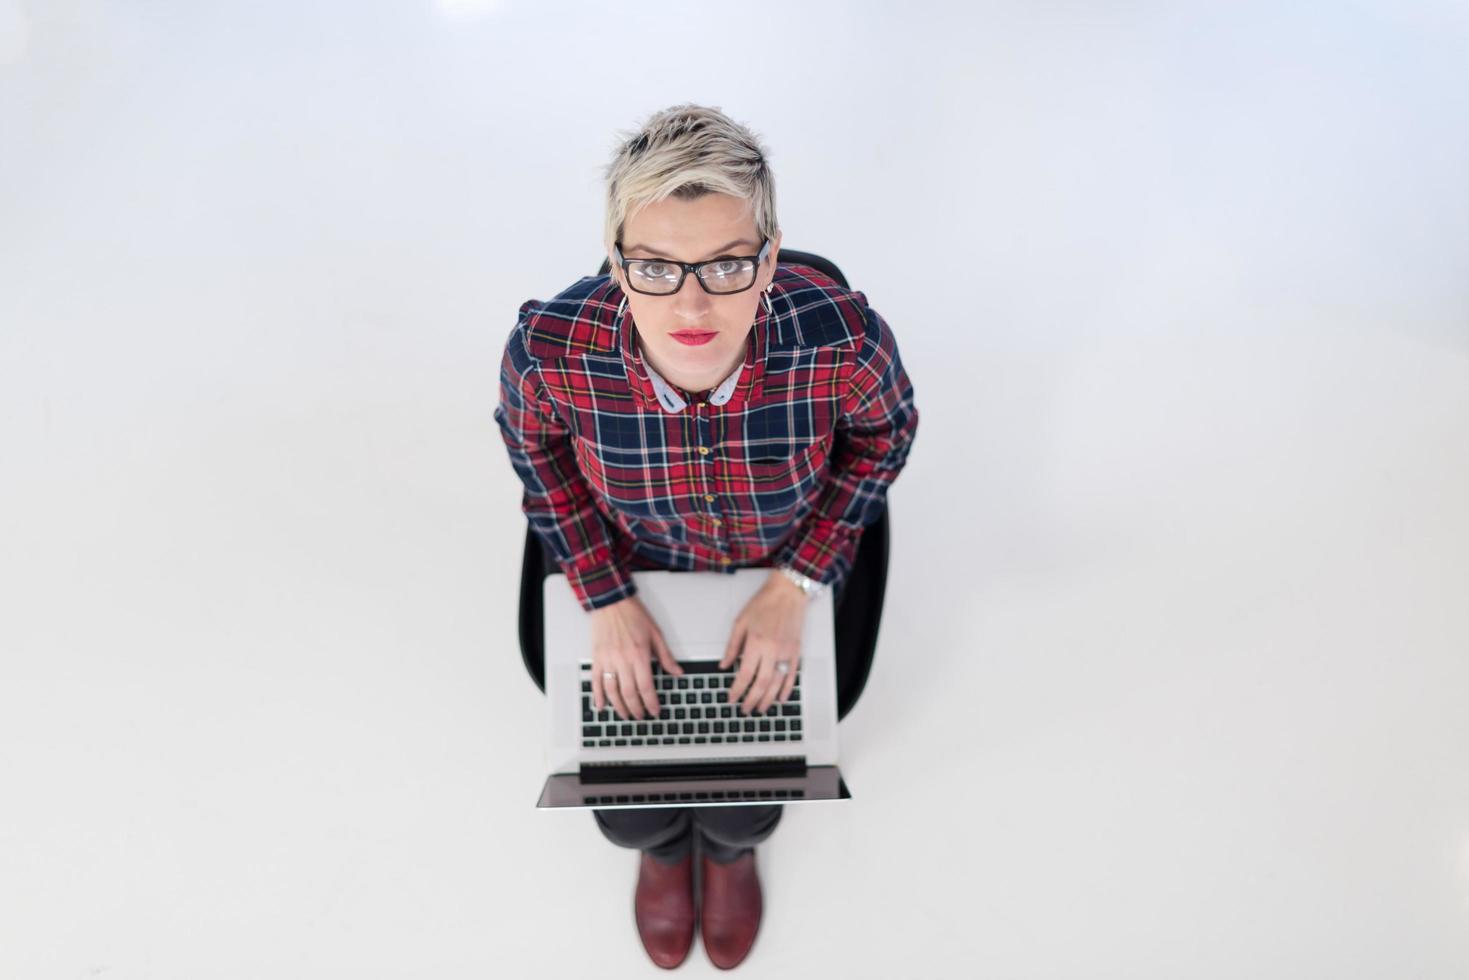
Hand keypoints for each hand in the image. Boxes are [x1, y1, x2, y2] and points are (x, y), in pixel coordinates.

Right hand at [588, 594, 683, 719]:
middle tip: (641, 716)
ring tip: (625, 715)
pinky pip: (596, 681)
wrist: (612, 603)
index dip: (651, 703)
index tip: (655, 711)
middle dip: (636, 709)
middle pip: (629, 693)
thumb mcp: (656, 634)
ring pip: (612, 691)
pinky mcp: (597, 658)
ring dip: (619, 706)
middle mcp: (622, 660)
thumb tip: (677, 672)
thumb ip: (665, 657)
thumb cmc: (634, 615)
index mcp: (639, 655)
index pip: (646, 687)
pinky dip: (597, 696)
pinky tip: (601, 706)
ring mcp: (608, 660)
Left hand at [720, 571, 808, 715]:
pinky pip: (792, 675)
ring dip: (768, 699)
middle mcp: (772, 650)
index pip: (744, 674)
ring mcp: (786, 652)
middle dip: (752, 700)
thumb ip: (732, 646)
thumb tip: (724, 665)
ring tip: (760, 708)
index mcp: (756, 643)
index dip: (737, 690)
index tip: (731, 698)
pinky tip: (781, 698)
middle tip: (745, 709)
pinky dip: (787, 689)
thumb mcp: (740, 622)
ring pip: (777, 683)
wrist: (788, 593)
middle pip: (761, 683)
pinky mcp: (796, 651)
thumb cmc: (764, 604)